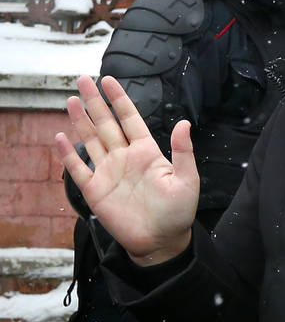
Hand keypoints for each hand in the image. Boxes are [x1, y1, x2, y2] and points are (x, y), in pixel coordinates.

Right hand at [53, 76, 196, 264]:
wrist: (161, 241)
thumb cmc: (178, 212)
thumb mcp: (187, 180)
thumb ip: (183, 151)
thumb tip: (184, 123)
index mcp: (147, 152)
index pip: (130, 119)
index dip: (119, 100)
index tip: (109, 80)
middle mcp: (125, 158)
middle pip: (106, 124)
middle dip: (95, 102)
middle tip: (83, 80)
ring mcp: (108, 172)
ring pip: (90, 140)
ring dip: (80, 121)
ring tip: (70, 100)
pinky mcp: (95, 190)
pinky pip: (78, 169)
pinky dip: (68, 154)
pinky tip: (60, 137)